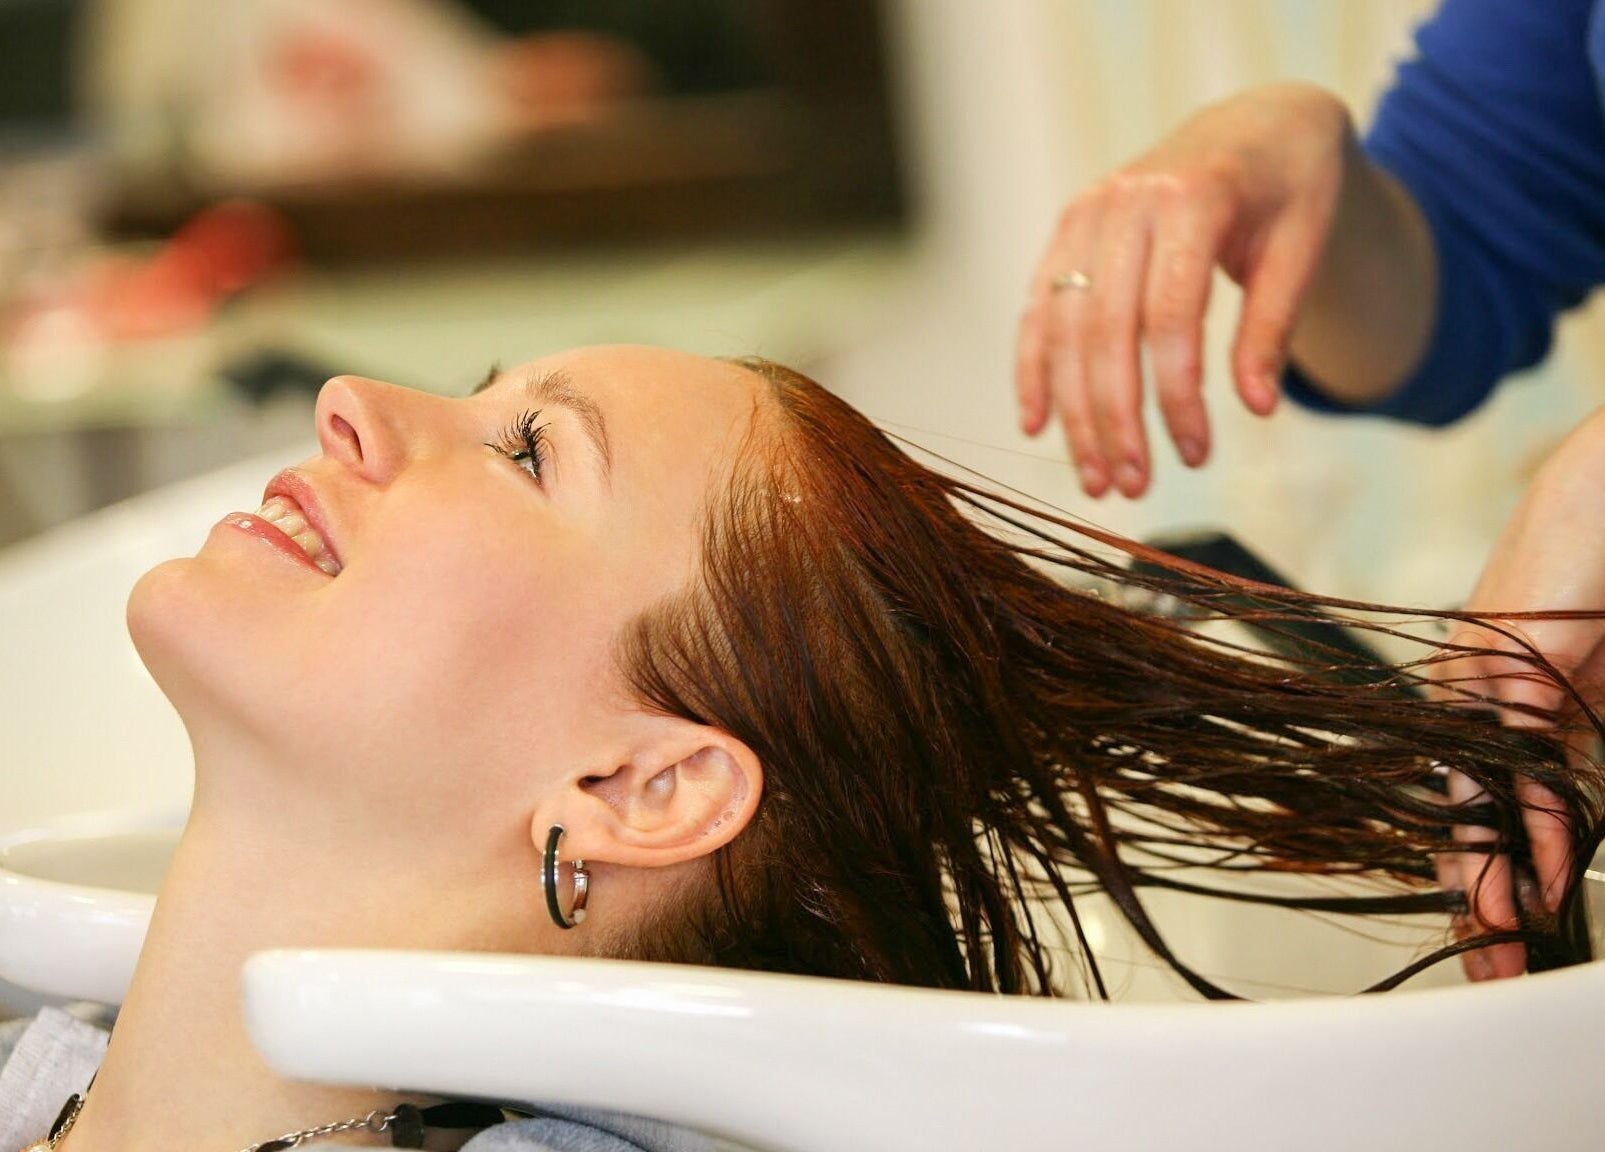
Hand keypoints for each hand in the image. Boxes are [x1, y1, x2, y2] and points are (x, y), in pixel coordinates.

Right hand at [1016, 82, 1353, 497]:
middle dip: (1115, 419)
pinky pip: (1039, 310)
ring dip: (1074, 411)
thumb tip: (1257, 409)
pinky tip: (1038, 426)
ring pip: (1064, 329)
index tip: (1196, 456)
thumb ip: (1273, 326)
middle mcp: (1123, 201)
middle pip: (1105, 331)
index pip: (1169, 317)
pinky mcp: (1066, 232)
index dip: (1176, 396)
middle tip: (1132, 488)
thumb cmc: (1289, 191)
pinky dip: (1034, 370)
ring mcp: (1085, 214)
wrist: (1257, 126)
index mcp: (1189, 196)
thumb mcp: (1303, 248)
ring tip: (1097, 478)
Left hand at [1429, 408, 1604, 977]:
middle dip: (1481, 898)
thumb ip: (1572, 771)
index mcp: (1499, 712)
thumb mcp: (1591, 704)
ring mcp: (1481, 679)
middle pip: (1467, 816)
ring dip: (1499, 873)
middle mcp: (1475, 699)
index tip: (1498, 943)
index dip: (1491, 881)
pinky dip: (1536, 818)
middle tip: (1489, 969)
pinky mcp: (1502, 658)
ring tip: (1505, 937)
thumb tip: (1566, 848)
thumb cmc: (1603, 589)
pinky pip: (1516, 754)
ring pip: (1482, 795)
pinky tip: (1546, 873)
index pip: (1486, 813)